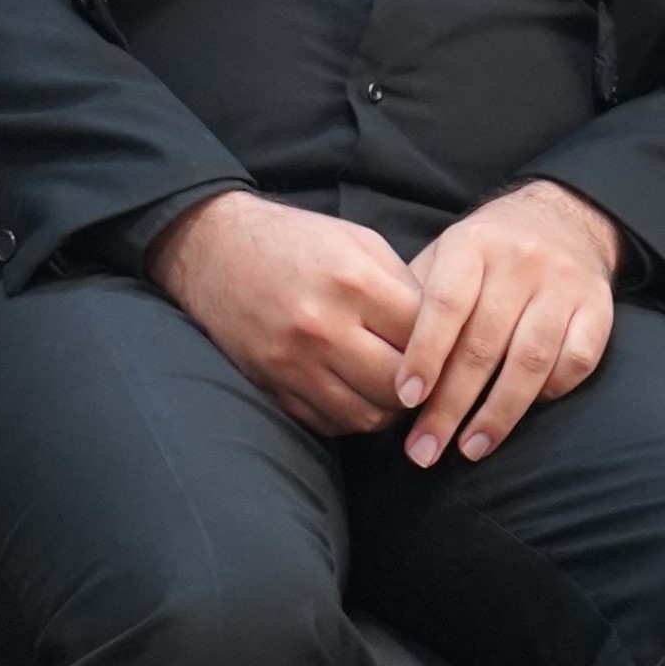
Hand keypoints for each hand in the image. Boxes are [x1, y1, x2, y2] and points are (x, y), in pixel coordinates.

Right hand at [147, 194, 420, 435]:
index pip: (424, 335)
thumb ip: (403, 286)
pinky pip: (329, 423)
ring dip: (389, 410)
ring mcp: (293, 362)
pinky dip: (352, 416)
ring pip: (367, 416)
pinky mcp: (273, 386)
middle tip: (428, 378)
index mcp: (352, 282)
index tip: (450, 348)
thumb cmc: (296, 242)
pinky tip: (358, 394)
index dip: (445, 346)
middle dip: (422, 386)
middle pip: (400, 385)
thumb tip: (443, 333)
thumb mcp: (359, 242)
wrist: (214, 250)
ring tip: (395, 390)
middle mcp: (322, 326)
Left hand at [389, 183, 623, 466]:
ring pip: (530, 360)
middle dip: (451, 405)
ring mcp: (564, 284)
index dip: (424, 355)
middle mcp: (521, 261)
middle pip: (483, 344)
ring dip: (498, 413)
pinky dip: (549, 393)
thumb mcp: (446, 254)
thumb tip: (382, 365)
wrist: (565, 217)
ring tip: (471, 448)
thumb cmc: (488, 250)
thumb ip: (416, 299)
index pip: (444, 304)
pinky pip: (576, 361)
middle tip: (426, 450)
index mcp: (472, 244)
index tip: (406, 400)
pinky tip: (524, 413)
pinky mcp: (599, 307)